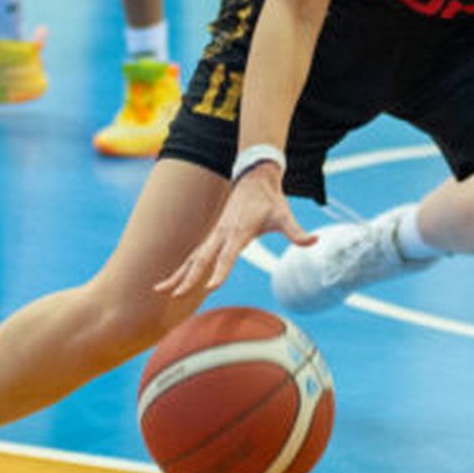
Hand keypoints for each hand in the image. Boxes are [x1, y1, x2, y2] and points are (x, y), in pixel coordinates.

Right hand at [156, 166, 315, 296]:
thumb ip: (296, 231)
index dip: (220, 271)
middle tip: (175, 295)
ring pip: (192, 259)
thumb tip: (314, 241)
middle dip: (188, 278)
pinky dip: (181, 269)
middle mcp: (222, 234)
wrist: (254, 177)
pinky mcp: (212, 237)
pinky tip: (171, 283)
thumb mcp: (284, 214)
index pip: (227, 255)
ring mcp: (214, 235)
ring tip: (159, 290)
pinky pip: (193, 256)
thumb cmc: (270, 199)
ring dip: (177, 274)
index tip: (211, 287)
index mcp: (238, 231)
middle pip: (201, 259)